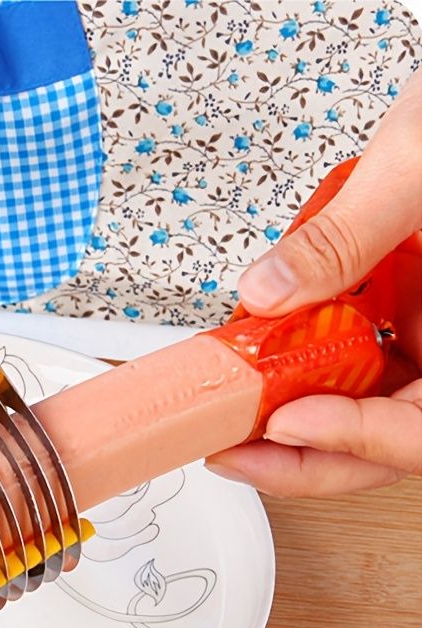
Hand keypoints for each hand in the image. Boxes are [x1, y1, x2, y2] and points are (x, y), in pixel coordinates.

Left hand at [206, 69, 421, 496]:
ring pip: (358, 411)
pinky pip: (341, 367)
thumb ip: (344, 237)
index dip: (355, 438)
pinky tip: (251, 372)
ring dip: (291, 424)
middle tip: (230, 452)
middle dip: (303, 454)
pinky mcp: (389, 321)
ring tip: (228, 421)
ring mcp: (417, 340)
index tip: (286, 425)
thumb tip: (266, 292)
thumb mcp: (413, 169)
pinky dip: (292, 376)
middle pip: (383, 437)